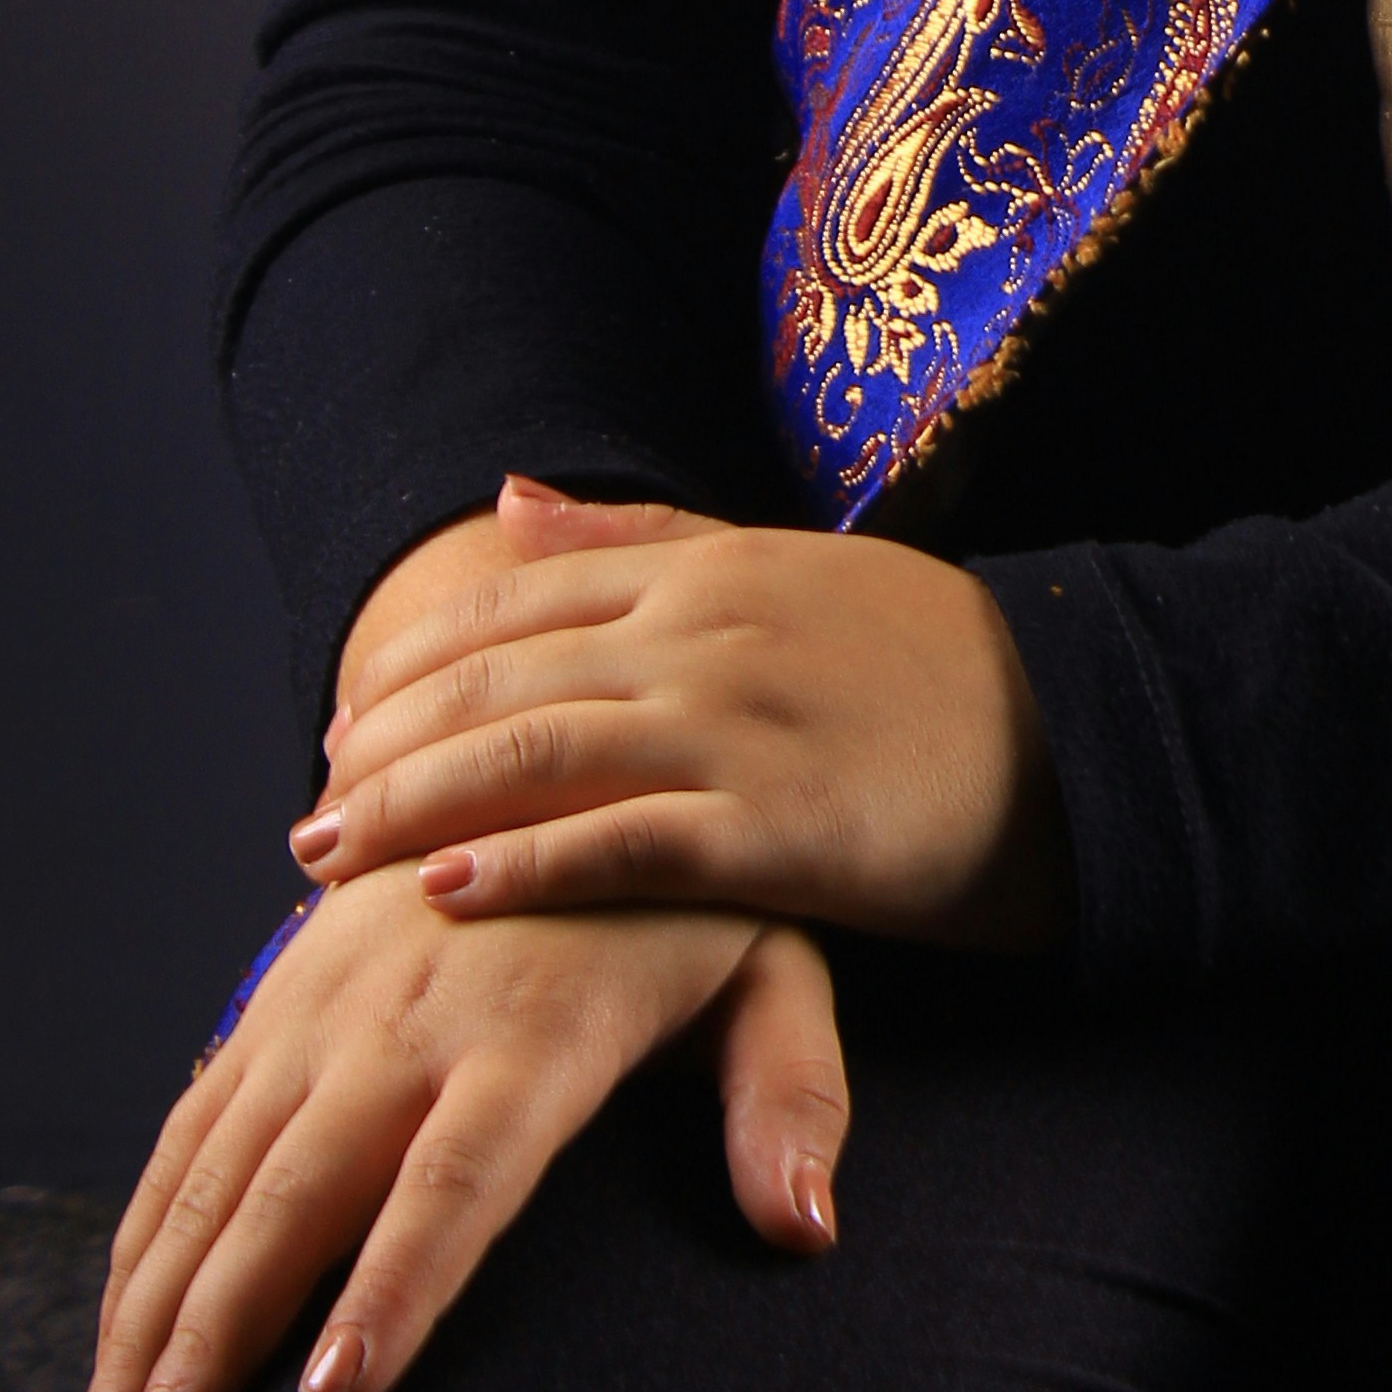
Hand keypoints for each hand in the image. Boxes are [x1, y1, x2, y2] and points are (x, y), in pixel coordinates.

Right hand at [66, 869, 845, 1391]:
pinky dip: (141, 1244)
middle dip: (218, 1336)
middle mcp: (409, 1018)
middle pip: (300, 1193)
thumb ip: (791, 1093)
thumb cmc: (687, 889)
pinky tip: (114, 1347)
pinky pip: (191, 1132)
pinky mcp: (275, 999)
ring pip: (216, 1177)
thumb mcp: (772, 964)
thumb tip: (806, 1228)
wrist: (561, 734)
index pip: (460, 1177)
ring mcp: (325, 1006)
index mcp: (537, 1027)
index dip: (398, 1285)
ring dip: (150, 1315)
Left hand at [291, 477, 1068, 953]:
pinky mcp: (781, 826)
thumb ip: (643, 534)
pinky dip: (525, 867)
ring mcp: (744, 724)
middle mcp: (711, 631)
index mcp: (713, 567)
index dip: (420, 662)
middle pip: (508, 678)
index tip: (347, 721)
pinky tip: (448, 894)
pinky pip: (624, 844)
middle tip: (308, 806)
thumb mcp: (788, 567)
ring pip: (540, 754)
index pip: (521, 599)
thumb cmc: (930, 665)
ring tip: (332, 853)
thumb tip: (507, 498)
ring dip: (419, 806)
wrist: (1083, 730)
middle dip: (390, 744)